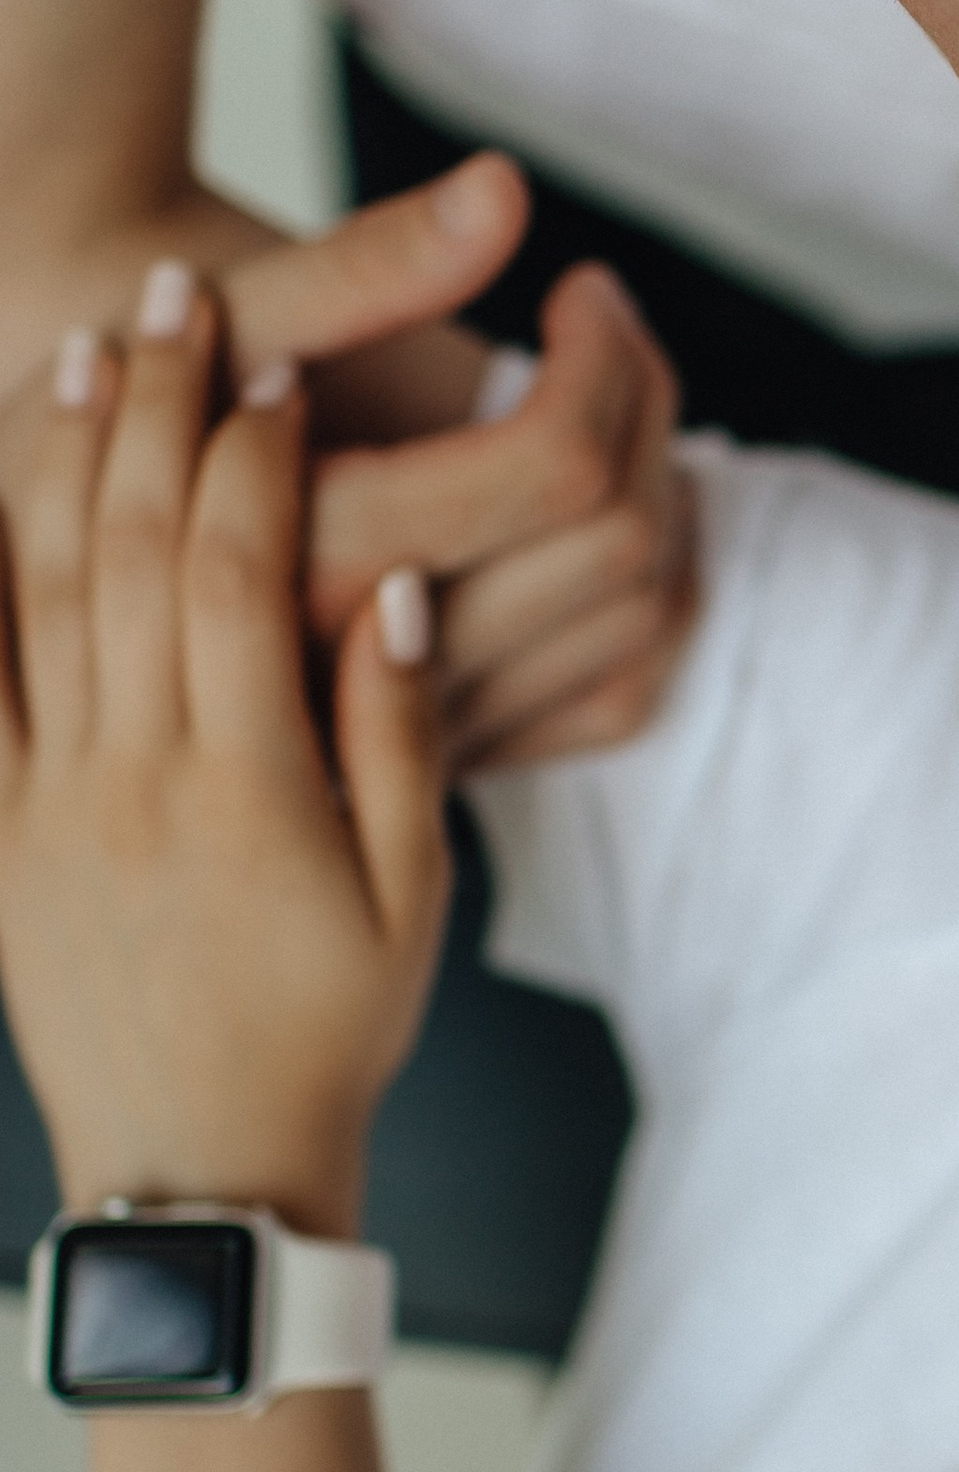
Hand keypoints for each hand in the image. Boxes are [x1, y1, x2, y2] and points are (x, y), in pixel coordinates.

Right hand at [0, 162, 699, 770]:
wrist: (90, 521)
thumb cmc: (156, 397)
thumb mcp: (233, 312)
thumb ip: (364, 262)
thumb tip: (506, 188)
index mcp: (310, 557)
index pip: (553, 462)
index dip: (607, 354)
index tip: (580, 285)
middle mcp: (366, 673)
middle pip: (617, 540)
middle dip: (643, 404)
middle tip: (601, 319)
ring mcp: (420, 732)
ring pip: (638, 620)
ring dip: (664, 489)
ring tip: (609, 398)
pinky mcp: (460, 756)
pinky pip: (616, 694)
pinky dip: (653, 594)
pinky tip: (614, 501)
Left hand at [0, 264, 447, 1232]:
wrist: (201, 1173)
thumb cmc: (328, 1032)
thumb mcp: (409, 896)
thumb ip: (398, 735)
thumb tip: (392, 587)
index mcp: (247, 787)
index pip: (242, 571)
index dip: (255, 455)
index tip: (277, 367)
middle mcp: (131, 777)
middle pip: (130, 548)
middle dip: (154, 407)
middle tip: (175, 298)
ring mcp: (45, 805)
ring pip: (36, 593)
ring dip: (58, 459)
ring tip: (81, 350)